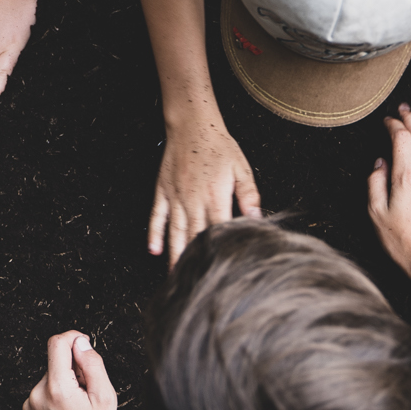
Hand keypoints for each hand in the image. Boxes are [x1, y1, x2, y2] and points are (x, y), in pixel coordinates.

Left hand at [22, 331, 118, 409]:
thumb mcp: (106, 400)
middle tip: (90, 396)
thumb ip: (93, 364)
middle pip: (56, 365)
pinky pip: (43, 398)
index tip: (84, 346)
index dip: (74, 339)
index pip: (57, 343)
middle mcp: (37, 396)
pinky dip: (56, 402)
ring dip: (65, 388)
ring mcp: (28, 408)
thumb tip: (82, 344)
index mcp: (57, 388)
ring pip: (50, 382)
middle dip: (74, 372)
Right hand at [149, 118, 260, 264]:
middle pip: (195, 238)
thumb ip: (249, 196)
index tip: (220, 270)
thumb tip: (256, 219)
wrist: (193, 126)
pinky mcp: (163, 192)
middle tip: (194, 284)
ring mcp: (176, 198)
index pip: (218, 231)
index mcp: (215, 198)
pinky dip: (154, 234)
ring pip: (175, 232)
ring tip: (174, 276)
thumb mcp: (242, 169)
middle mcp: (194, 202)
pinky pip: (157, 217)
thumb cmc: (219, 147)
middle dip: (195, 262)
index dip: (219, 251)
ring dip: (175, 255)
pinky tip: (154, 250)